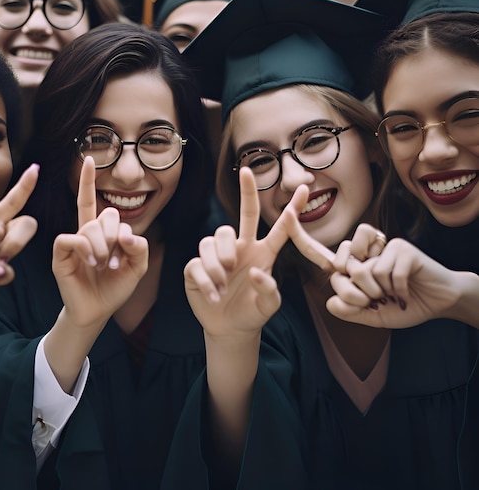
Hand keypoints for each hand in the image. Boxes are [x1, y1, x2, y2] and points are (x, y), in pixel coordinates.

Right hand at [52, 157, 148, 328]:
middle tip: (115, 261)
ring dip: (103, 248)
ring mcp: (72, 242)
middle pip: (104, 214)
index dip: (88, 181)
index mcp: (101, 231)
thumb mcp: (137, 266)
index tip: (88, 158)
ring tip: (103, 265)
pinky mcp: (61, 254)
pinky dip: (86, 249)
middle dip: (115, 236)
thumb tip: (126, 233)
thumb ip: (140, 247)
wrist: (98, 310)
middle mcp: (85, 232)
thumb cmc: (115, 287)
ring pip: (90, 227)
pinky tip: (90, 262)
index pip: (95, 202)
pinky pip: (72, 238)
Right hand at [184, 168, 308, 338]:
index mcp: (263, 254)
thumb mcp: (268, 306)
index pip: (280, 229)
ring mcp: (218, 255)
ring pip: (215, 239)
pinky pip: (198, 263)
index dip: (291, 209)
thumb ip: (269, 290)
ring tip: (225, 288)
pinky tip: (214, 296)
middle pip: (244, 214)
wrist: (229, 328)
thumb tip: (257, 272)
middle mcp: (241, 248)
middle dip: (247, 191)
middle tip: (247, 172)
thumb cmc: (252, 312)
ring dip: (220, 265)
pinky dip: (207, 280)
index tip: (304, 188)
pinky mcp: (196, 266)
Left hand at [286, 219, 471, 327]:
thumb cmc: (402, 306)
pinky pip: (385, 272)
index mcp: (349, 266)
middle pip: (340, 268)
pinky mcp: (400, 246)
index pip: (319, 253)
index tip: (286, 214)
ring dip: (375, 289)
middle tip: (377, 299)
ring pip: (360, 269)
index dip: (300, 235)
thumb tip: (332, 302)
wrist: (439, 303)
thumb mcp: (372, 316)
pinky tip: (405, 290)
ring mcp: (380, 246)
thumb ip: (351, 312)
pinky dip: (397, 289)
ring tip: (390, 291)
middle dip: (356, 293)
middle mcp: (361, 252)